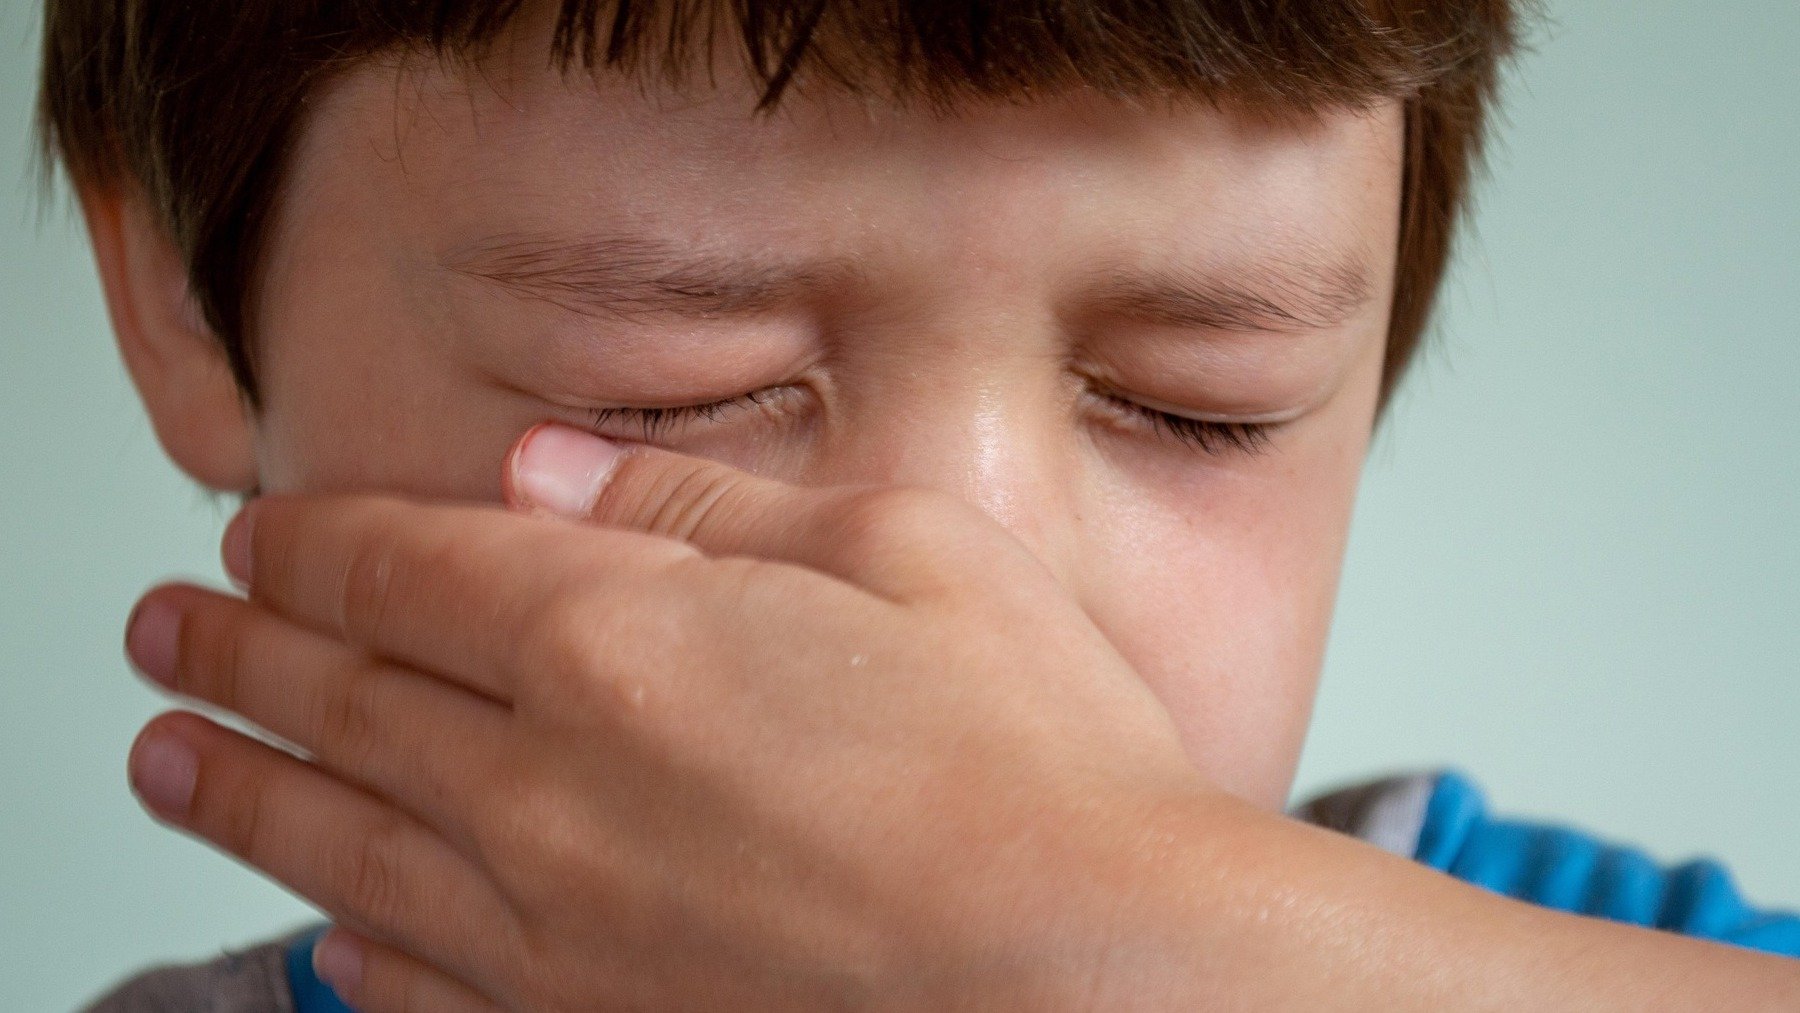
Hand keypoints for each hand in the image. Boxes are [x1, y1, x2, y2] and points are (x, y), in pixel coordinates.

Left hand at [122, 423, 1220, 1010]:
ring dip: (241, 794)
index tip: (255, 535)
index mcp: (619, 640)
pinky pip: (420, 993)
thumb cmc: (1037, 765)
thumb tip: (550, 472)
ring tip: (169, 764)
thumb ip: (705, 506)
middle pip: (341, 703)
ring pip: (343, 848)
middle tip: (166, 636)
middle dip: (236, 655)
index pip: (403, 570)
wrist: (1104, 982)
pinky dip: (348, 953)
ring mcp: (559, 932)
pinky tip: (319, 937)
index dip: (310, 543)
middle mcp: (550, 788)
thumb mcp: (903, 551)